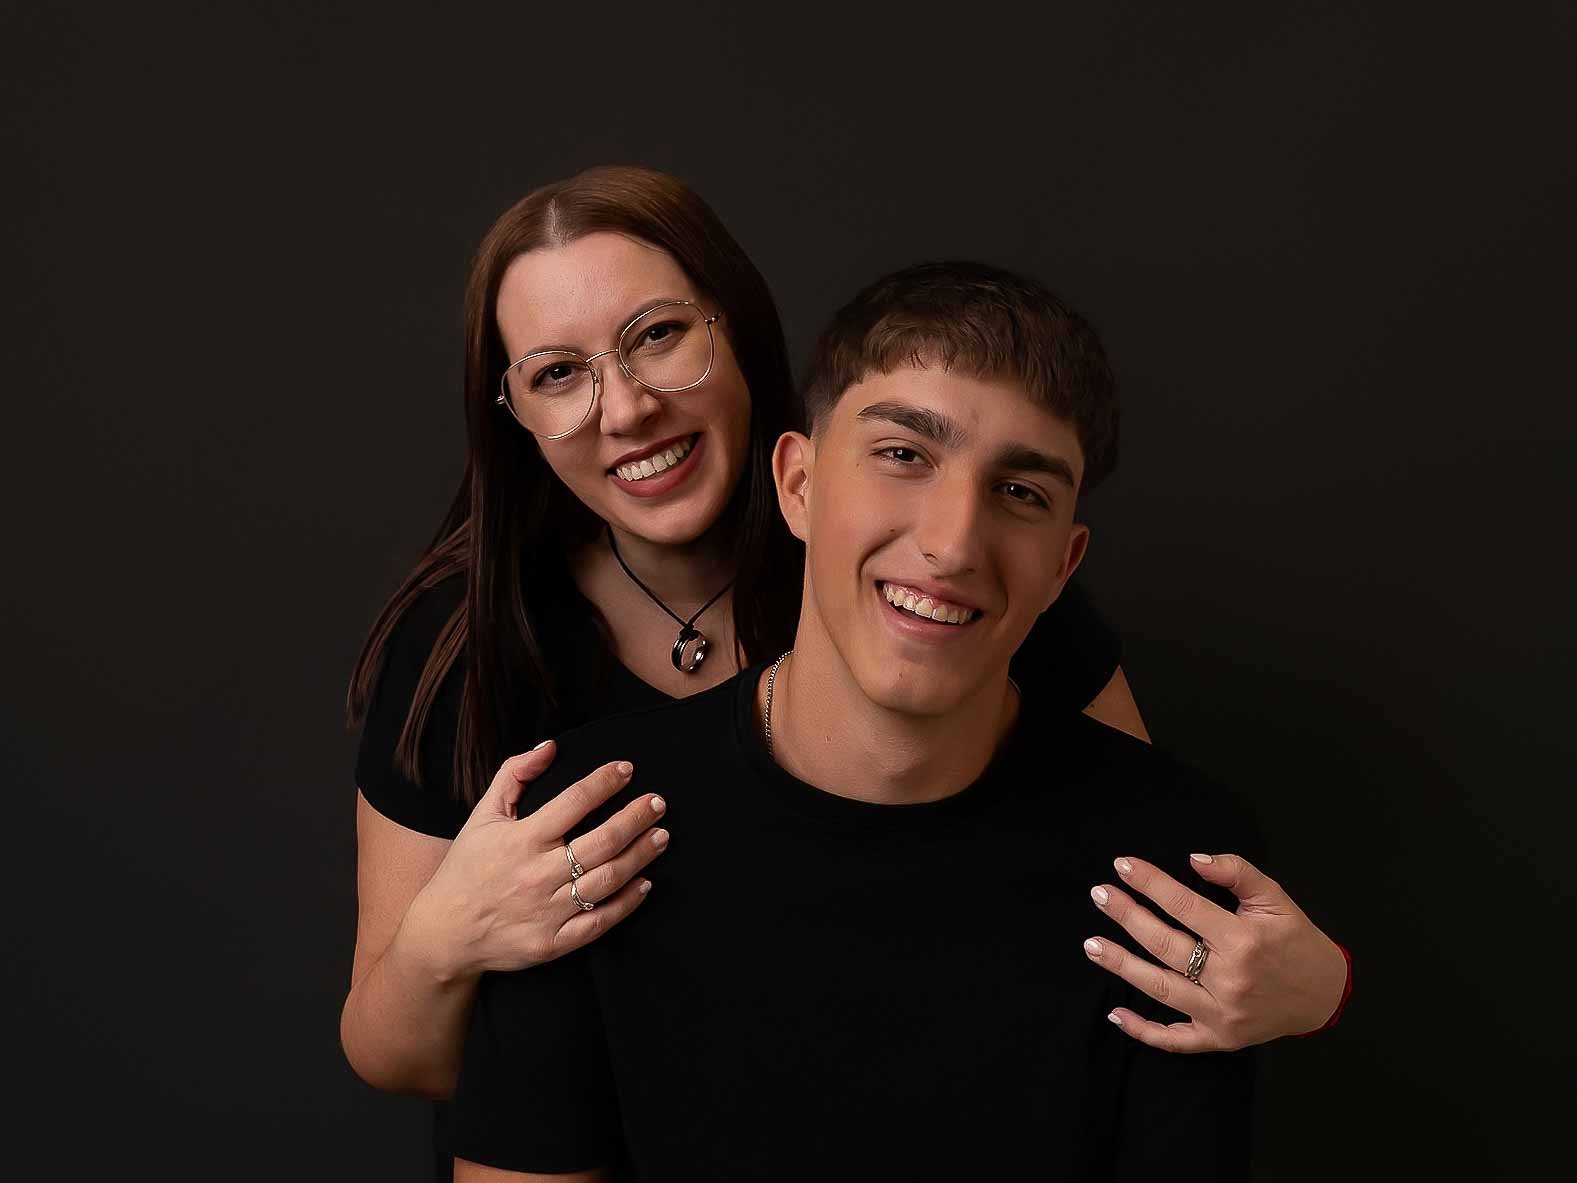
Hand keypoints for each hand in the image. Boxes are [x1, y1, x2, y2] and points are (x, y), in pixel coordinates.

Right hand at [404, 742, 667, 980]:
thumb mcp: (482, 816)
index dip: (604, 782)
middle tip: (659, 803)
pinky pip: (599, 922)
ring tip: (661, 836)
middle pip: (601, 841)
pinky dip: (626, 903)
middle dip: (636, 818)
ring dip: (640, 856)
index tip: (627, 769)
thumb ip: (514, 776)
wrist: (444, 932)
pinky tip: (645, 883)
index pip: (574, 801)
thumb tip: (550, 747)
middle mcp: (537, 874)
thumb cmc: (466, 868)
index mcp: (521, 839)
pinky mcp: (552, 943)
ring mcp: (547, 911)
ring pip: (607, 880)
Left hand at [1082, 853, 1347, 1051]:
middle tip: (1099, 895)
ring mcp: (1223, 1013)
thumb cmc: (1295, 940)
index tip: (1122, 865)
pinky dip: (1143, 1030)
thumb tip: (1194, 859)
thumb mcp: (1274, 898)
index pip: (1185, 905)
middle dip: (1127, 917)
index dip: (1151, 883)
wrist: (1324, 993)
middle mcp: (1231, 978)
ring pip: (1162, 989)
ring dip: (1122, 966)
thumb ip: (1236, 872)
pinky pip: (1175, 1039)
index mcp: (1244, 940)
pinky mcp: (1220, 1038)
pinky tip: (1115, 1013)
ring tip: (1091, 945)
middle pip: (1166, 945)